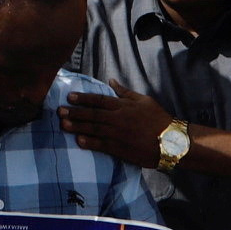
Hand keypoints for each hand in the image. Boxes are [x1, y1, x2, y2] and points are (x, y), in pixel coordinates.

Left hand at [56, 83, 175, 168]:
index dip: (83, 98)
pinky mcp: (120, 149)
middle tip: (59, 111)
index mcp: (123, 106)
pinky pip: (101, 145)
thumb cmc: (158, 119)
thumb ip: (125, 92)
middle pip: (92, 114)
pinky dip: (89, 143)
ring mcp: (118, 134)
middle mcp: (118, 119)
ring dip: (77, 127)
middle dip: (74, 112)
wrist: (171, 141)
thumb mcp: (144, 100)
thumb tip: (110, 80)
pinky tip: (78, 141)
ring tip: (63, 125)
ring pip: (93, 129)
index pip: (99, 100)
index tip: (69, 96)